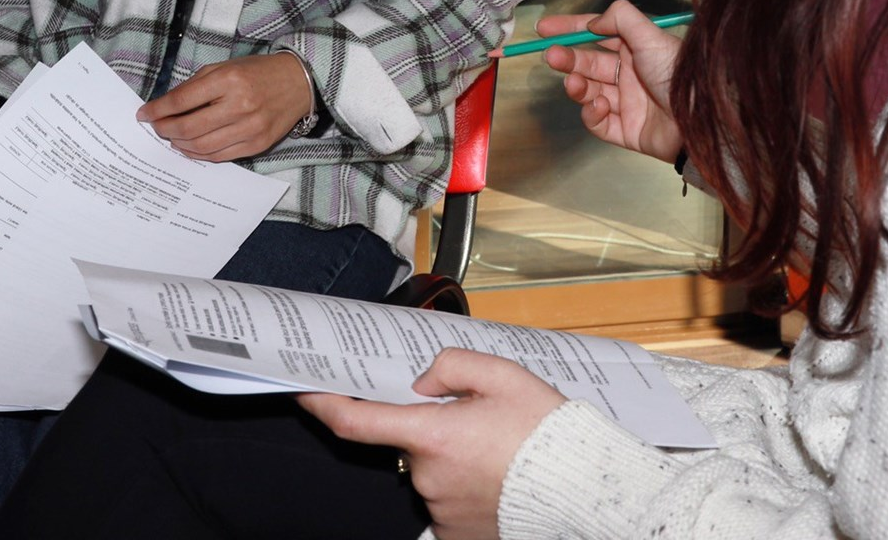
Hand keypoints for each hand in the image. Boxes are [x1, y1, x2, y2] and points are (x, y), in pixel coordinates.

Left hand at [139, 51, 313, 160]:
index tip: (144, 114)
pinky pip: (220, 156)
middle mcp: (239, 105)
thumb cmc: (258, 72)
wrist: (299, 82)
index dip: (158, 110)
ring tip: (172, 137)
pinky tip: (191, 147)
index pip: (182, 100)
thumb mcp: (225, 67)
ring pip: (202, 146)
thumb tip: (166, 106)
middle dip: (165, 129)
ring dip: (180, 144)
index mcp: (228, 80)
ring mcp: (250, 128)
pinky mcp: (258, 144)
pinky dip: (200, 154)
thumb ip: (195, 85)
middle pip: (188, 127)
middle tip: (157, 127)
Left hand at [298, 348, 566, 539]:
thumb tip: (422, 381)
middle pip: (412, 443)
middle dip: (434, 429)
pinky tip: (496, 480)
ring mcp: (441, 510)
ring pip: (432, 473)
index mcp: (433, 434)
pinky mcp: (456, 535)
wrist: (581, 487)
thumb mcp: (503, 375)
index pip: (357, 422)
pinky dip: (464, 489)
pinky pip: (447, 504)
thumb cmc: (545, 432)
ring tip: (499, 452)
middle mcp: (428, 476)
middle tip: (478, 422)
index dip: (324, 405)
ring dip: (454, 459)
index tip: (305, 392)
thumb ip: (452, 365)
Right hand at [538, 0, 684, 163]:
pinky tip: (601, 106)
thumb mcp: (651, 36)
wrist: (699, 122)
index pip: (597, 34)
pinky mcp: (626, 131)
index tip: (545, 28)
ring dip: (578, 86)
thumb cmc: (677, 75)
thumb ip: (620, 18)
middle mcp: (630, 73)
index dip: (571, 29)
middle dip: (568, 59)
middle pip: (589, 63)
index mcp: (636, 48)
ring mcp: (627, 103)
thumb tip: (594, 21)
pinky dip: (593, 114)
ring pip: (590, 92)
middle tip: (551, 57)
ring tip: (574, 84)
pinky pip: (599, 122)